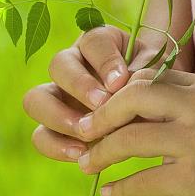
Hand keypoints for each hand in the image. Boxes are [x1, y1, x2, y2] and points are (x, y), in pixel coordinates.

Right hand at [23, 23, 170, 164]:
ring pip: (35, 99)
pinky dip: (57, 145)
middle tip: (102, 105)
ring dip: (59, 116)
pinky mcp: (54, 127)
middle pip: (58, 65)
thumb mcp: (156, 75)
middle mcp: (73, 65)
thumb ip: (140, 76)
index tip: (121, 82)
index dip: (105, 61)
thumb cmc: (157, 87)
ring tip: (87, 133)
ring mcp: (59, 96)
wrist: (158, 115)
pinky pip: (40, 135)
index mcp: (100, 44)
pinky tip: (82, 153)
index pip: (93, 42)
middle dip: (79, 86)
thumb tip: (117, 89)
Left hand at [71, 67, 194, 195]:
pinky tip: (108, 192)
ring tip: (87, 163)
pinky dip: (119, 189)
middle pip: (134, 98)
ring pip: (131, 140)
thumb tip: (122, 92)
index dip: (116, 93)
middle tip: (82, 131)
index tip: (97, 110)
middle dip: (101, 116)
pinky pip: (142, 181)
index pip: (146, 78)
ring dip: (102, 153)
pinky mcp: (192, 181)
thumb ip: (174, 93)